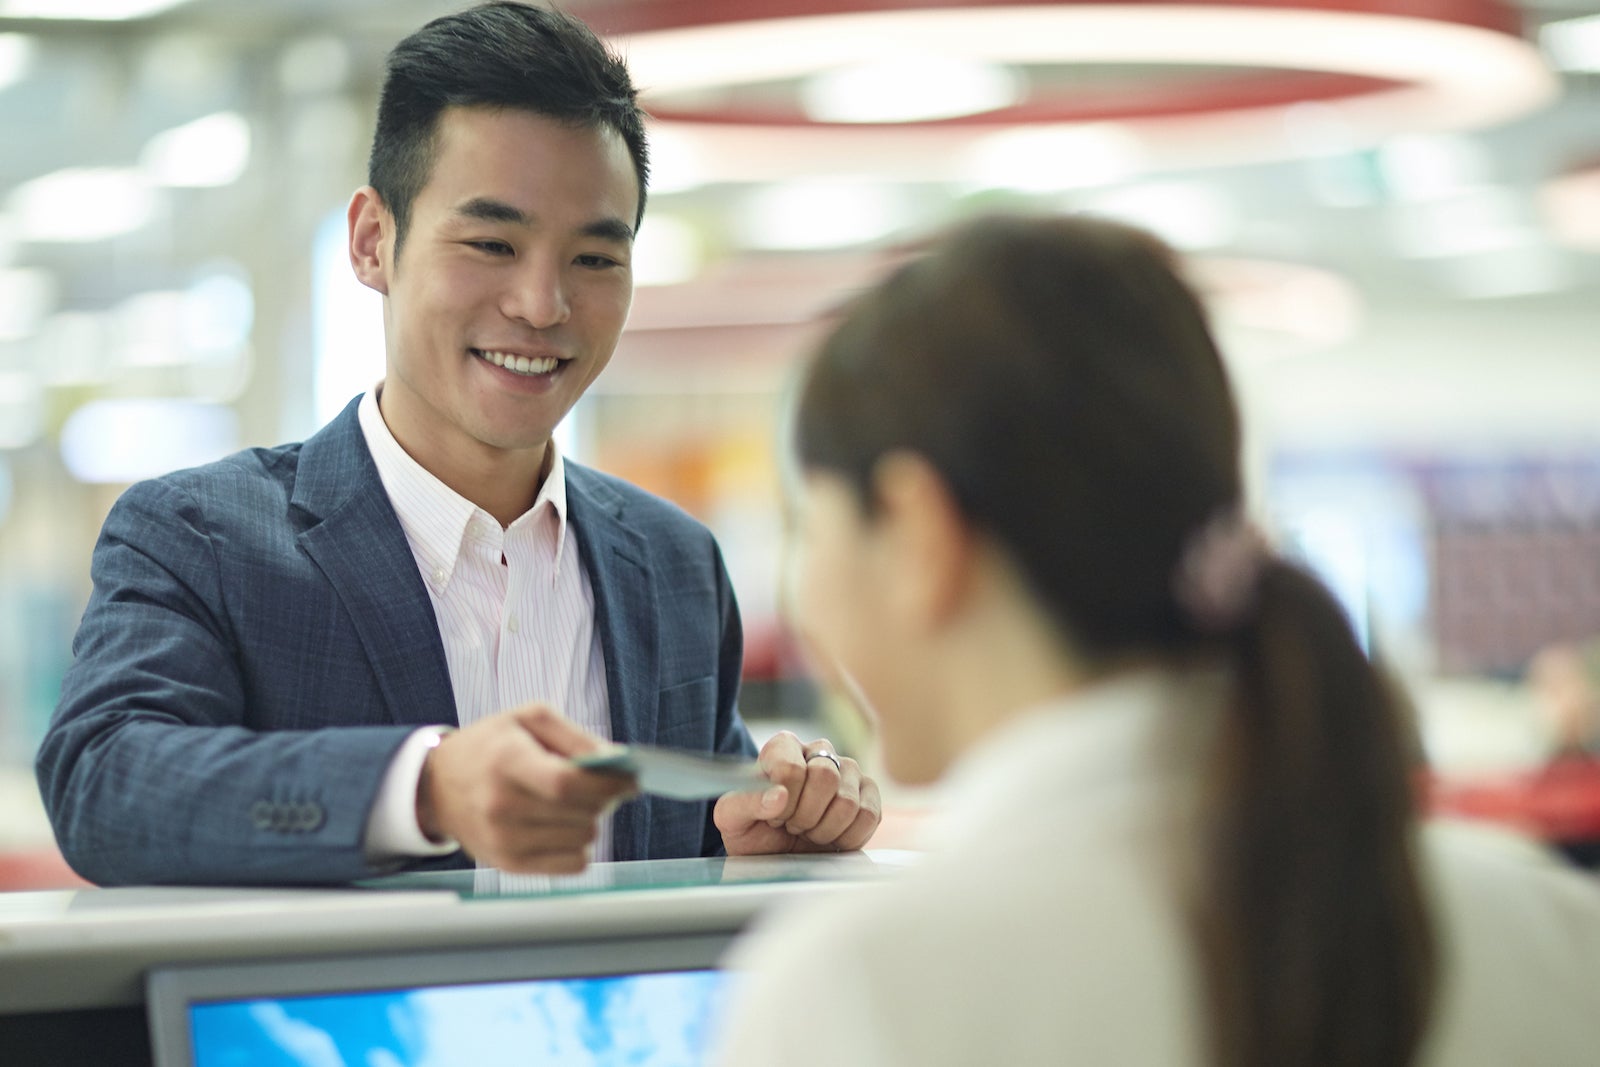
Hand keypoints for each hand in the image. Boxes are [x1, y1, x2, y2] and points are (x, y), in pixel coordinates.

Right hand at [417, 704, 634, 873]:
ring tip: (576, 803)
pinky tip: (565, 825)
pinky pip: (573, 864)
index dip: (608, 784)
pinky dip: (580, 845)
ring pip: (583, 840)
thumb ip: (575, 737)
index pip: (566, 783)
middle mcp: (500, 805)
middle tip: (606, 786)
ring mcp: (504, 840)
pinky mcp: (509, 865)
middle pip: (580, 814)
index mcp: (505, 762)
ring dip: (592, 820)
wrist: (438, 787)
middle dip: (606, 799)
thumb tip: (616, 763)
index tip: (632, 779)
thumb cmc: (491, 746)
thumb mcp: (528, 718)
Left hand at [714, 731, 880, 854]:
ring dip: (824, 830)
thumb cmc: (752, 832)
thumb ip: (744, 804)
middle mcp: (819, 750)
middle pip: (825, 777)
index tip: (773, 818)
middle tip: (793, 827)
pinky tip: (831, 839)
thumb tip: (778, 797)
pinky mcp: (869, 794)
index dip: (783, 803)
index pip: (791, 767)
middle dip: (805, 816)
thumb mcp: (731, 820)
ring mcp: (848, 771)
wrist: (777, 855)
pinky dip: (848, 838)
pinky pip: (870, 816)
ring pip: (848, 801)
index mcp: (783, 746)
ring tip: (810, 832)